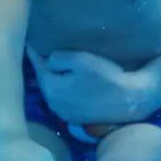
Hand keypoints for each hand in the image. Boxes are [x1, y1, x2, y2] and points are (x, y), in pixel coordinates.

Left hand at [27, 48, 155, 123]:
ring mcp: (64, 114)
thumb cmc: (106, 76)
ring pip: (53, 91)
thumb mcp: (80, 59)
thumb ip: (57, 58)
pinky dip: (63, 90)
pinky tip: (70, 82)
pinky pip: (63, 100)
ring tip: (55, 66)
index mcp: (51, 88)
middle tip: (41, 51)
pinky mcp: (75, 119)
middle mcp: (53, 104)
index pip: (38, 66)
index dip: (34, 53)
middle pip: (44, 80)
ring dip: (54, 79)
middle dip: (43, 67)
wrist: (130, 100)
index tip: (29, 41)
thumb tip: (48, 59)